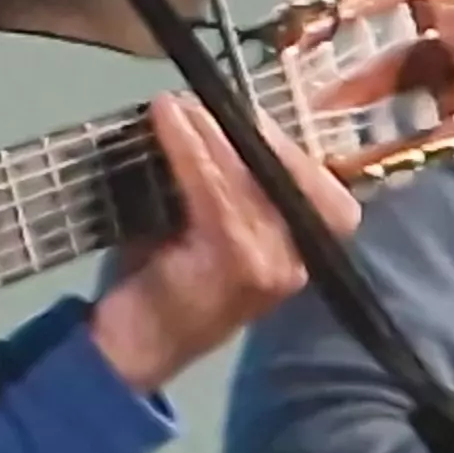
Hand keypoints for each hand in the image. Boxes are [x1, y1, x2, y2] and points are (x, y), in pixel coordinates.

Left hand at [87, 92, 361, 390]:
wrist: (130, 348)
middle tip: (208, 104)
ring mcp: (271, 265)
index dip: (287, 146)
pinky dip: (189, 149)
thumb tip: (206, 118)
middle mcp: (297, 261)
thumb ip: (219, 186)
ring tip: (177, 105)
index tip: (248, 114)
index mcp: (299, 254)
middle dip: (254, 133)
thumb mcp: (202, 228)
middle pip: (292, 176)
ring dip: (210, 133)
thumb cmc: (163, 282)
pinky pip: (215, 190)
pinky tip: (166, 120)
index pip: (322, 190)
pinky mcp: (235, 261)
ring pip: (250, 178)